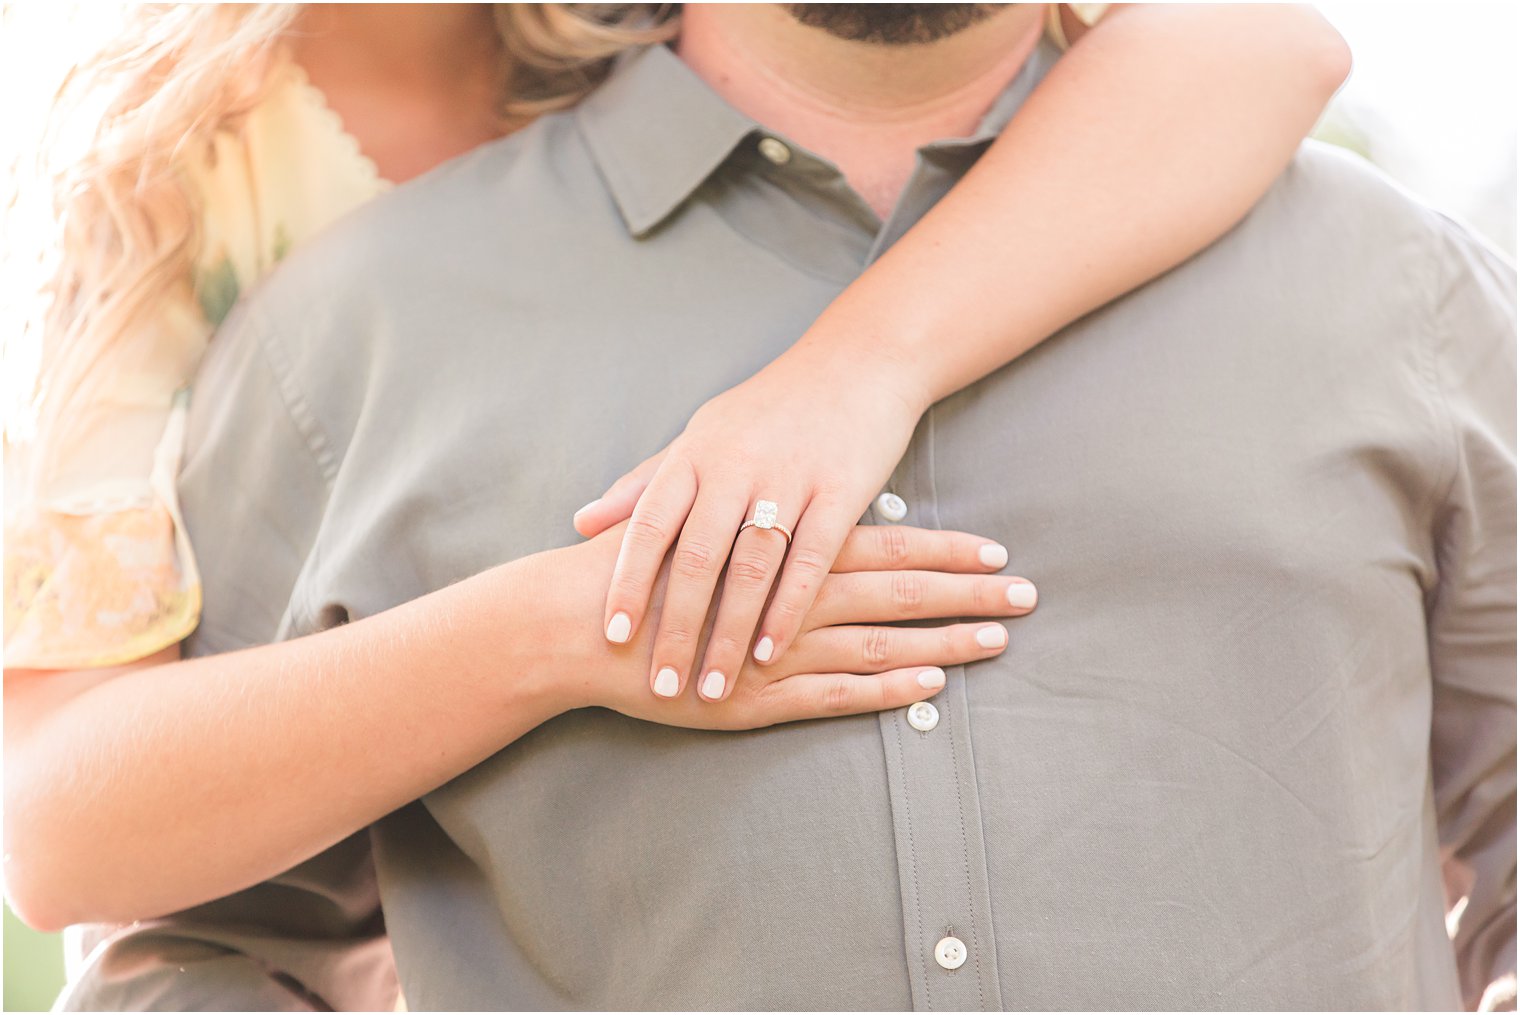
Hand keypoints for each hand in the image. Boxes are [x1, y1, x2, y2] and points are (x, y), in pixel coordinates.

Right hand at [545, 522, 1036, 728]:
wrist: (579, 623)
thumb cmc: (642, 568)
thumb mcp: (704, 517)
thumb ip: (754, 511)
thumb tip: (806, 500)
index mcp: (788, 546)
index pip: (887, 543)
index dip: (945, 547)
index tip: (996, 550)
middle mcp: (796, 594)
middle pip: (902, 589)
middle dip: (969, 592)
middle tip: (1028, 595)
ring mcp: (782, 649)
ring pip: (883, 640)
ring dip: (945, 639)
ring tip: (998, 640)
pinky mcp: (760, 698)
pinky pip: (839, 694)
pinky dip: (888, 688)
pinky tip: (931, 685)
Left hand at [572, 351, 946, 702]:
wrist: (857, 362)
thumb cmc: (770, 409)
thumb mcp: (700, 437)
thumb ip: (645, 485)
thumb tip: (582, 524)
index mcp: (695, 455)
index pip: (650, 526)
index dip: (628, 582)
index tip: (613, 637)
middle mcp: (736, 465)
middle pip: (696, 558)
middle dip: (676, 628)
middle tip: (662, 686)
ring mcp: (789, 478)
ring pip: (750, 567)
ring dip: (729, 634)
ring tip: (714, 688)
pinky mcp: (840, 490)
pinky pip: (811, 559)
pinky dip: (788, 608)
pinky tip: (771, 650)